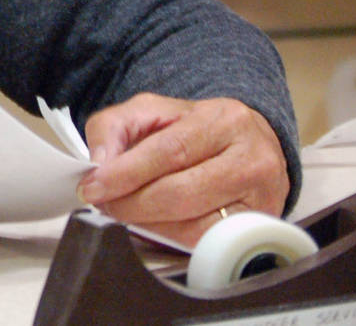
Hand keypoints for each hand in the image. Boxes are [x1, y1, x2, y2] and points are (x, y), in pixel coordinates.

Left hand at [78, 94, 288, 245]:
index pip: (170, 151)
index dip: (126, 173)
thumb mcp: (152, 111)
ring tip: (125, 213)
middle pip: (180, 193)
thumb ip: (115, 126)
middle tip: (104, 204)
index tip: (93, 187)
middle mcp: (251, 158)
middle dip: (132, 204)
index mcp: (224, 120)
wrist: (249, 144)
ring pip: (193, 225)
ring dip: (148, 225)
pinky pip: (207, 243)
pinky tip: (155, 225)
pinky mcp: (259, 229)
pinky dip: (173, 238)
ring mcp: (262, 198)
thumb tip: (99, 163)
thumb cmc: (196, 129)